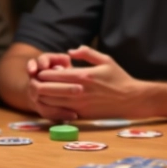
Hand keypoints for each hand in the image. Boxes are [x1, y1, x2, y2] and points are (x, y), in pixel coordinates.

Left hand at [31, 45, 145, 119]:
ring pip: (52, 103)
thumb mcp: (105, 59)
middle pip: (48, 90)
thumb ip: (86, 53)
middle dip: (39, 85)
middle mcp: (79, 92)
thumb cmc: (118, 78)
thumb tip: (69, 51)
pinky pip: (61, 112)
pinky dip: (54, 107)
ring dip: (44, 97)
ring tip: (41, 91)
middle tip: (35, 82)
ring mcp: (80, 105)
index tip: (40, 70)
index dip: (43, 73)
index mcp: (83, 76)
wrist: (131, 100)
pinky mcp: (82, 115)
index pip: (54, 75)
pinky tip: (52, 103)